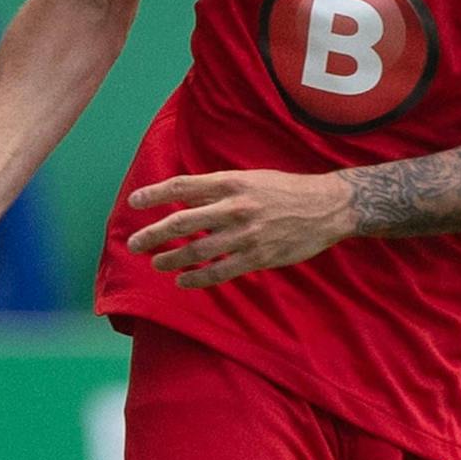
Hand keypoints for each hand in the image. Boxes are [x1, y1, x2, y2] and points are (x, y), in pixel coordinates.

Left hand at [126, 169, 350, 289]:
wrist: (326, 206)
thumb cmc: (284, 189)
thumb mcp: (250, 179)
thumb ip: (218, 191)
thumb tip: (185, 201)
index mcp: (230, 182)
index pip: (182, 186)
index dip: (155, 194)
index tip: (134, 202)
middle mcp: (235, 207)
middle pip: (183, 222)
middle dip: (154, 234)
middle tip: (134, 244)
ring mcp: (246, 234)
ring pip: (198, 251)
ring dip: (172, 259)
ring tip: (156, 263)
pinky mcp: (259, 257)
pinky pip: (221, 271)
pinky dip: (198, 278)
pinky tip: (183, 281)